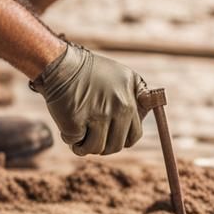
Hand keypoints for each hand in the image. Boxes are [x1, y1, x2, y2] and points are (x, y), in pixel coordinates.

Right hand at [30, 42, 144, 155]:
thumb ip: (141, 96)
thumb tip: (152, 113)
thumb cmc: (93, 72)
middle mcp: (116, 109)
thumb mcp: (125, 77)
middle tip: (91, 132)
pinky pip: (75, 143)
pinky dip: (70, 137)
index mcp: (129, 102)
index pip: (133, 136)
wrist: (62, 65)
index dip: (120, 137)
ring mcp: (95, 116)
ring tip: (80, 128)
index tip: (109, 131)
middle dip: (103, 144)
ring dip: (86, 144)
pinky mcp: (74, 122)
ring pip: (95, 148)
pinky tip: (67, 121)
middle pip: (115, 146)